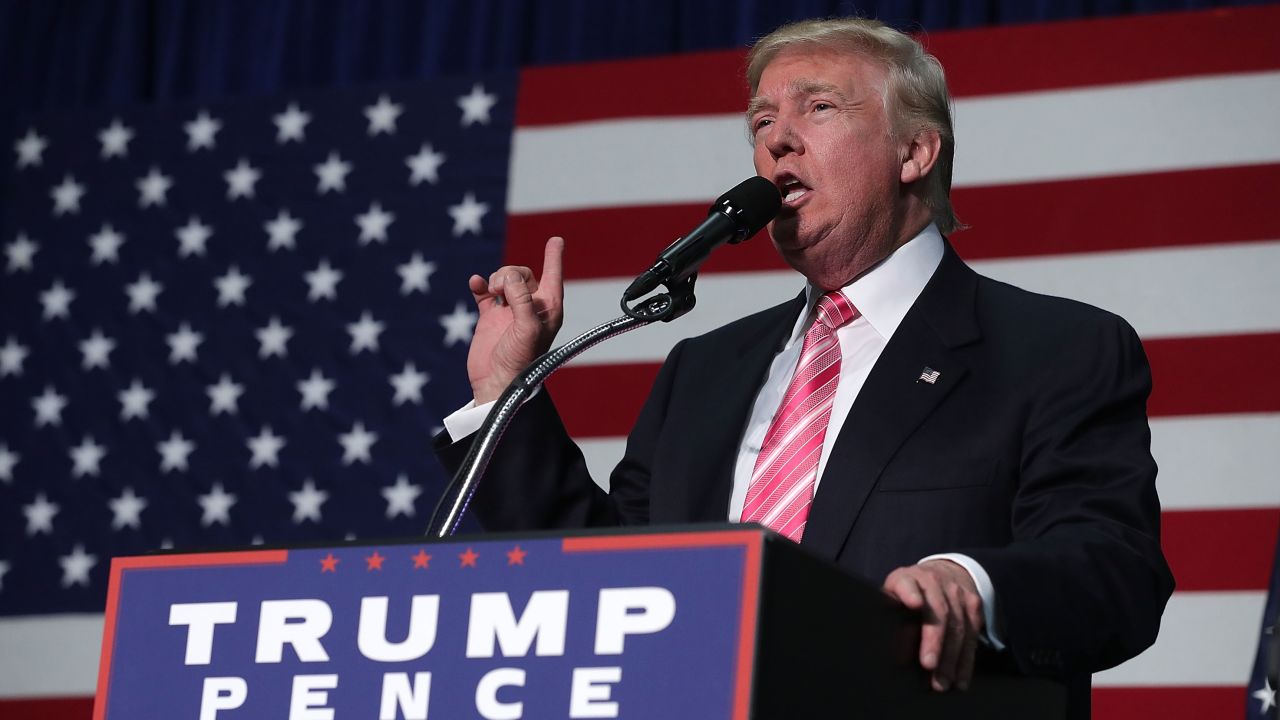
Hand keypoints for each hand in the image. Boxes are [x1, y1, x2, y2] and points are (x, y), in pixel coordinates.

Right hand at [466, 237, 564, 402]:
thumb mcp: (528, 328)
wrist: (495, 383)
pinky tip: (475, 284)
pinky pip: (485, 291)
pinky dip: (480, 284)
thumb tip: (507, 278)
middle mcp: (530, 307)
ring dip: (496, 278)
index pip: (553, 276)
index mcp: (548, 309)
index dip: (554, 257)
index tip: (556, 239)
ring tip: (492, 292)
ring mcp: (509, 311)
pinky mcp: (490, 316)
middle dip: (510, 273)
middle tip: (501, 289)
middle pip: (522, 274)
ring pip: (504, 279)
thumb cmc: (520, 361)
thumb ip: (522, 299)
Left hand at [883, 560, 983, 691]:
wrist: (944, 571)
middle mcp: (934, 582)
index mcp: (908, 578)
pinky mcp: (974, 605)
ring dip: (951, 658)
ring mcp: (957, 592)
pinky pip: (972, 635)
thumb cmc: (911, 589)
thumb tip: (877, 642)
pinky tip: (960, 679)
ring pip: (958, 626)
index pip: (907, 584)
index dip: (910, 593)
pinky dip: (966, 661)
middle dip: (934, 641)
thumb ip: (889, 609)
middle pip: (938, 612)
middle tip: (928, 666)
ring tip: (942, 682)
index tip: (914, 604)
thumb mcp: (894, 591)